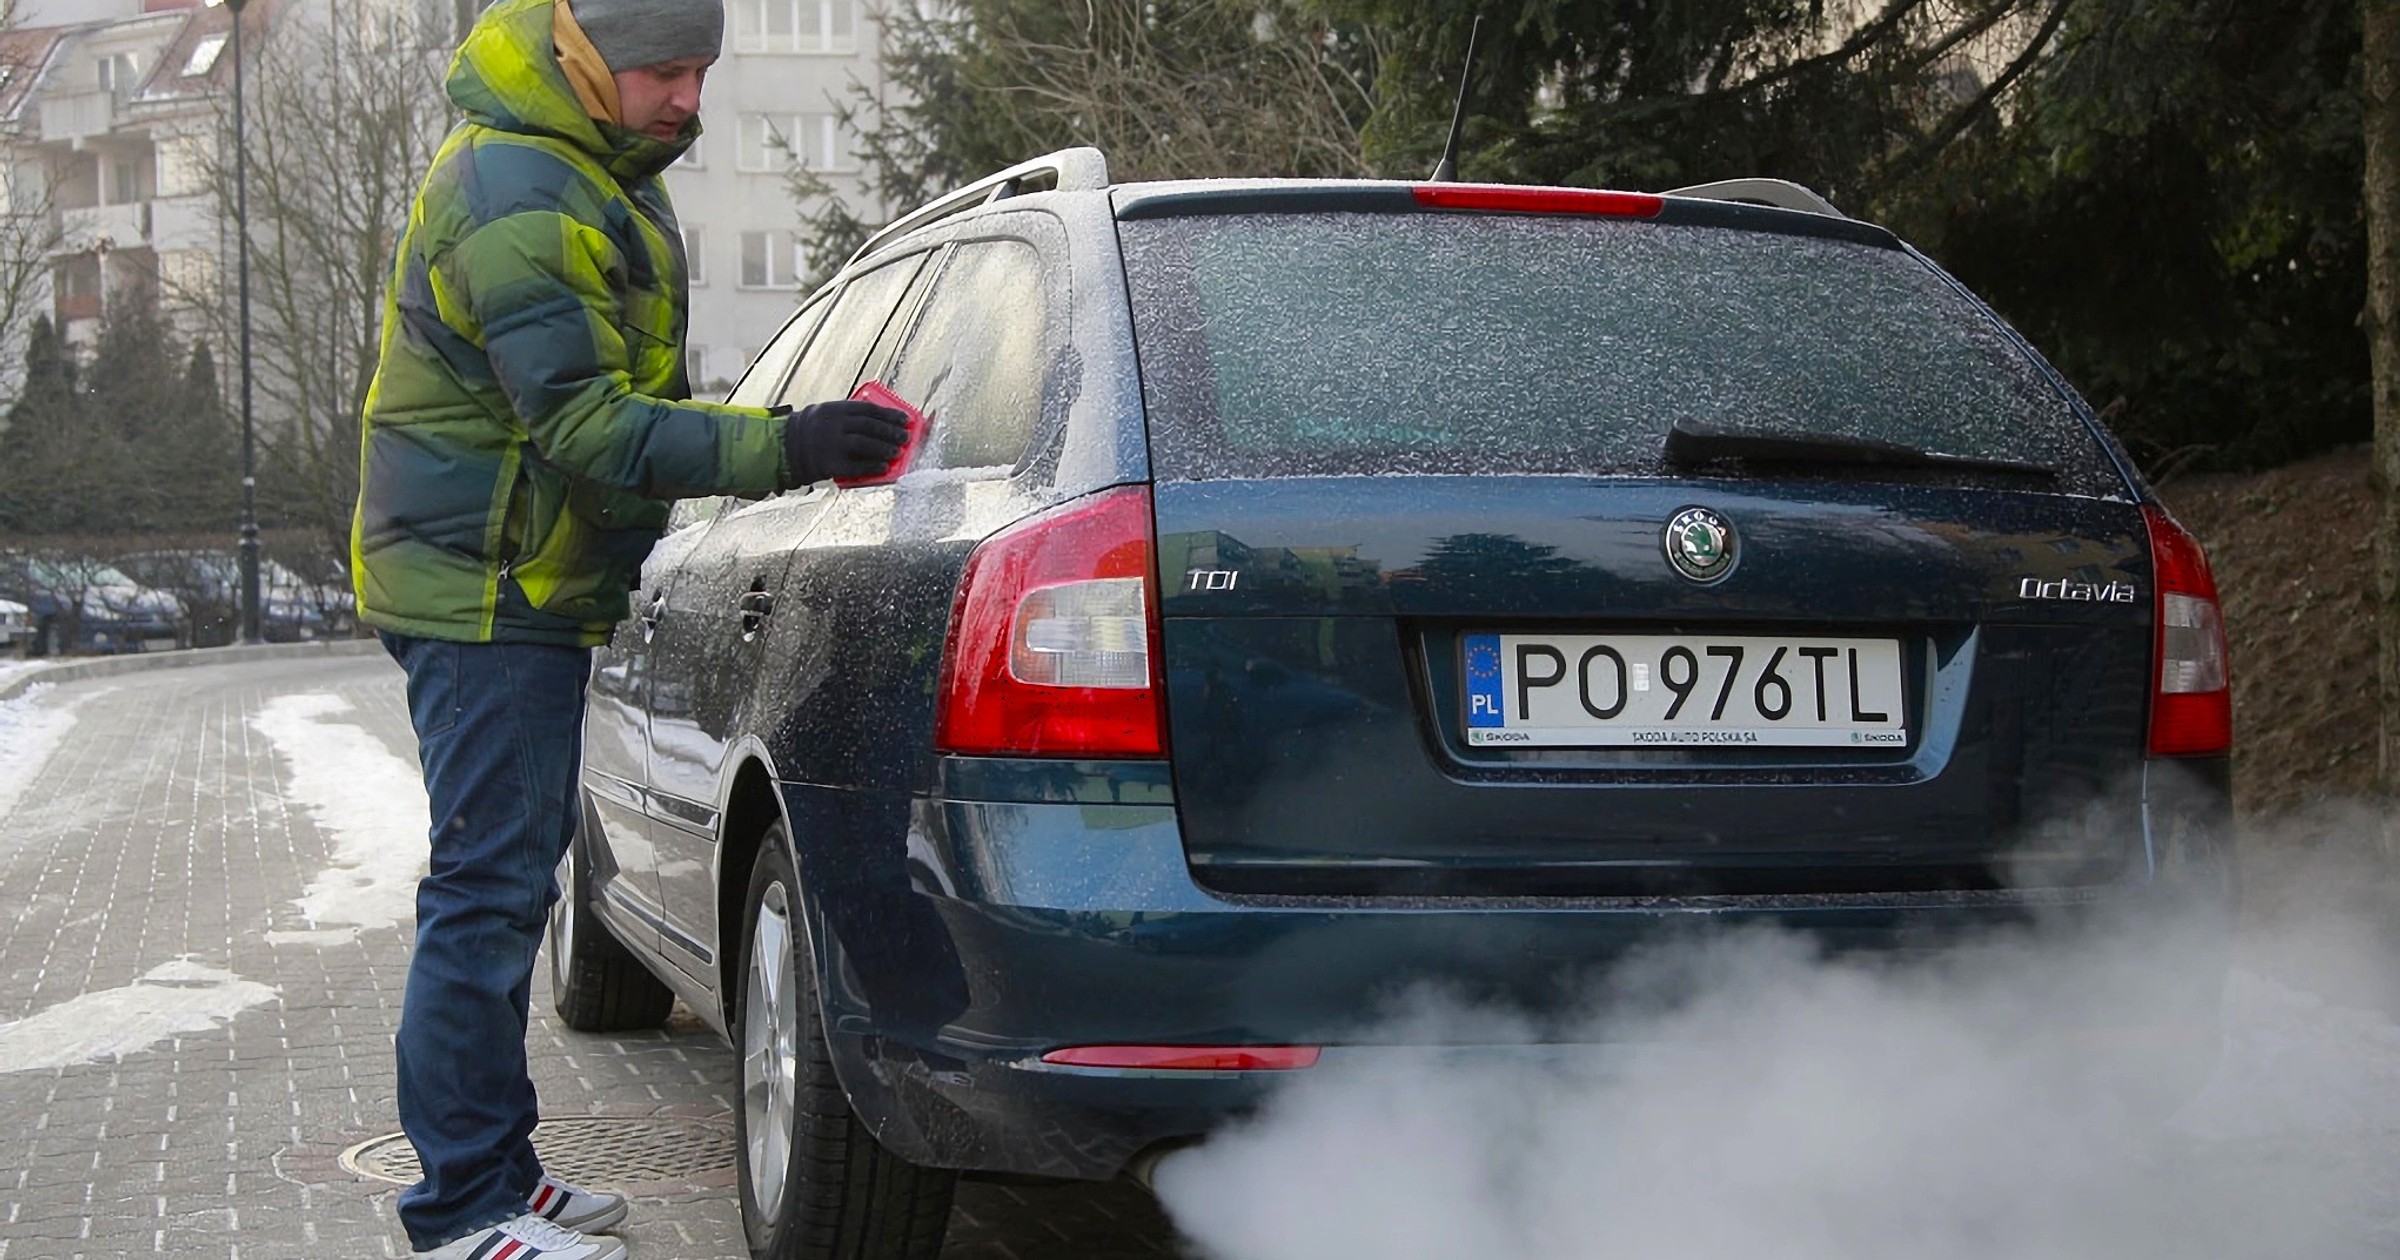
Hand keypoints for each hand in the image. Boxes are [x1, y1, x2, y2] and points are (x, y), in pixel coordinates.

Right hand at [780, 399, 909, 485]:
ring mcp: (831, 444)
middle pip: (869, 426)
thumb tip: (886, 426)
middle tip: (905, 437)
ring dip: (884, 448)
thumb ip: (852, 417)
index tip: (905, 419)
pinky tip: (885, 467)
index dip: (889, 414)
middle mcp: (834, 425)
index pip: (869, 409)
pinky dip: (872, 466)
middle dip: (890, 432)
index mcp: (835, 409)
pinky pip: (855, 466)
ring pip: (864, 445)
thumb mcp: (828, 414)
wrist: (785, 447)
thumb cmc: (815, 431)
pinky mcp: (829, 464)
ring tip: (897, 452)